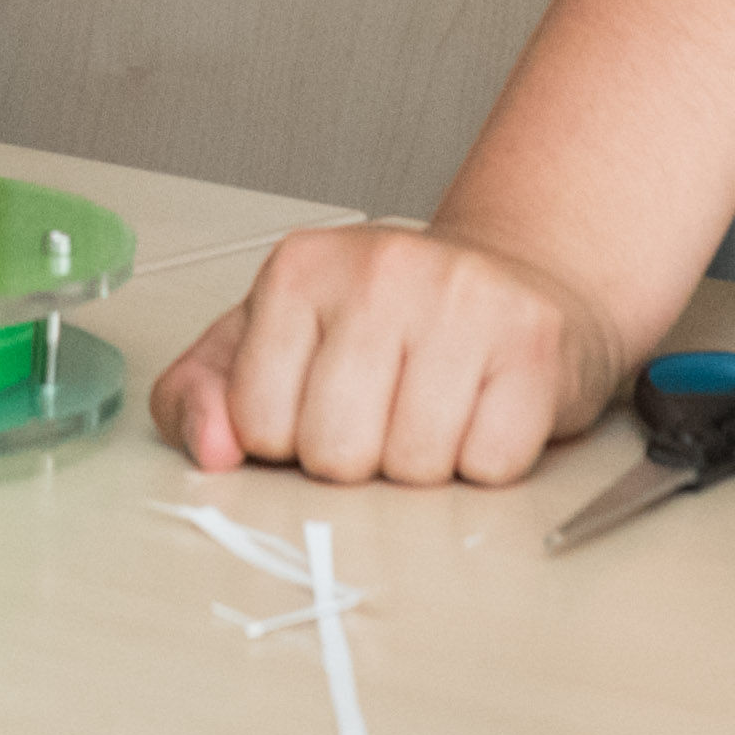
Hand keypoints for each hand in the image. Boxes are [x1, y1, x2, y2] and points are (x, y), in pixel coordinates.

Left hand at [146, 221, 625, 487]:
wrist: (513, 281)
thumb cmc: (385, 326)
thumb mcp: (269, 346)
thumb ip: (201, 395)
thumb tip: (211, 447)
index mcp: (299, 267)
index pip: (257, 424)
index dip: (289, 438)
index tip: (322, 399)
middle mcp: (381, 267)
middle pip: (336, 454)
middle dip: (359, 458)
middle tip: (385, 409)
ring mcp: (463, 298)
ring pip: (413, 468)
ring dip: (424, 463)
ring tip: (435, 407)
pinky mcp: (534, 342)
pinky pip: (489, 466)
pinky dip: (486, 461)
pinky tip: (482, 409)